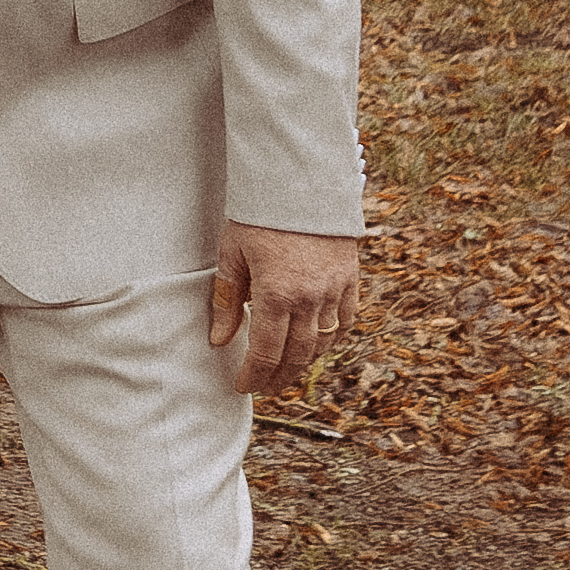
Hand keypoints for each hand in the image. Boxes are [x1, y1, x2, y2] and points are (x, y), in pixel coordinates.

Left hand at [206, 220, 370, 397]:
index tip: (243, 386)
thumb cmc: (260, 215)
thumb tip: (220, 340)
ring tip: (286, 371)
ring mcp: (334, 290)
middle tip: (264, 387)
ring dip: (303, 363)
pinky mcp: (350, 279)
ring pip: (322, 343)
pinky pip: (344, 322)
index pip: (266, 353)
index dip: (254, 375)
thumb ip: (227, 300)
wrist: (302, 181)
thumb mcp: (232, 254)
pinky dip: (331, 340)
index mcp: (276, 294)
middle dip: (278, 377)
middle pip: (296, 356)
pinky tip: (318, 347)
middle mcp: (310, 298)